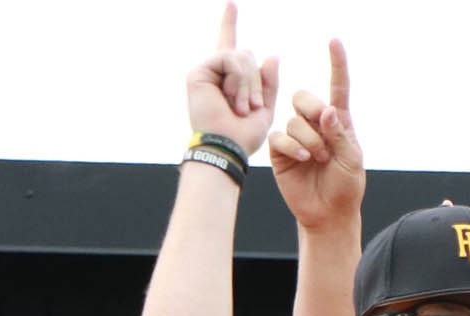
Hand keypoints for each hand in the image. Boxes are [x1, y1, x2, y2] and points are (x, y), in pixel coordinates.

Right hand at [185, 3, 279, 156]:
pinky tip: (232, 97)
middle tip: (252, 107)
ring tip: (242, 107)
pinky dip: (239, 78)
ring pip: (240, 55)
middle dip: (257, 81)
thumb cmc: (245, 134)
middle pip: (246, 54)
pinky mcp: (197, 72)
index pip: (231, 45)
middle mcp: (216, 71)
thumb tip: (271, 55)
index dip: (229, 22)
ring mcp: (206, 70)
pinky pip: (229, 58)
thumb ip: (268, 82)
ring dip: (249, 82)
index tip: (232, 3)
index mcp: (231, 78)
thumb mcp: (265, 106)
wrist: (228, 147)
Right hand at [268, 39, 363, 230]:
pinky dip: (293, 147)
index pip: (338, 88)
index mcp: (339, 123)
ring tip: (318, 159)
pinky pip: (280, 136)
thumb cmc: (346, 187)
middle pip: (304, 97)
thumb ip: (340, 134)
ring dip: (309, 140)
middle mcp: (316, 125)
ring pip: (293, 120)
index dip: (337, 65)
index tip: (333, 41)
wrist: (328, 213)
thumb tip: (327, 109)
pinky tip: (303, 160)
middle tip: (325, 139)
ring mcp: (296, 135)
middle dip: (311, 111)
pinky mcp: (280, 149)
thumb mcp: (351, 160)